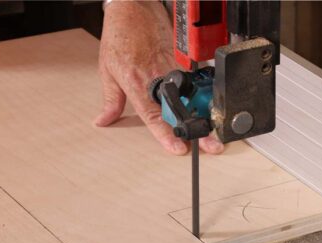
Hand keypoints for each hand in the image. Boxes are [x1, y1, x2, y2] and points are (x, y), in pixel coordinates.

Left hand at [94, 0, 223, 154]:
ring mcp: (173, 67)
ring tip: (218, 131)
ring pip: (193, 95)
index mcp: (138, 84)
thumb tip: (103, 121)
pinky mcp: (183, 57)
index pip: (154, 117)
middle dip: (197, 130)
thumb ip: (110, 101)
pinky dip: (205, 93)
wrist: (132, 7)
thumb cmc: (119, 35)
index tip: (180, 149)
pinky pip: (196, 78)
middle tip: (211, 146)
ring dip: (205, 114)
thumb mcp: (107, 70)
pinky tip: (215, 105)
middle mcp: (157, 78)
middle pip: (180, 110)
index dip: (167, 135)